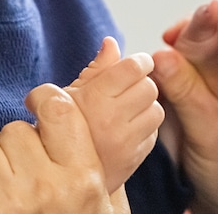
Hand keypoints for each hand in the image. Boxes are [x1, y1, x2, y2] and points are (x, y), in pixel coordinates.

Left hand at [0, 84, 126, 213]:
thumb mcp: (103, 208)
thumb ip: (100, 169)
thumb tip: (102, 115)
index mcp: (83, 179)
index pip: (60, 109)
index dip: (45, 98)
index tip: (38, 104)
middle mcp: (46, 187)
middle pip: (15, 130)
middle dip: (16, 147)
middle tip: (24, 173)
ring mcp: (5, 203)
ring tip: (5, 195)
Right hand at [66, 36, 163, 192]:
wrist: (61, 174)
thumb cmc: (62, 128)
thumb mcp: (70, 94)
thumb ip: (96, 68)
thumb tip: (111, 43)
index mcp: (95, 99)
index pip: (134, 68)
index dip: (140, 61)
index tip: (137, 63)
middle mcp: (112, 120)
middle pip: (150, 87)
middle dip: (142, 82)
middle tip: (129, 87)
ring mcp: (125, 142)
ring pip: (157, 110)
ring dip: (147, 105)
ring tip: (129, 108)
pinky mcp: (135, 158)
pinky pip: (154, 132)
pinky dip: (146, 126)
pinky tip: (129, 127)